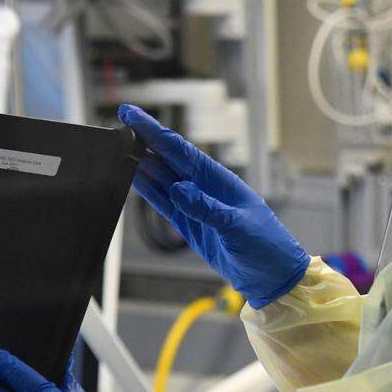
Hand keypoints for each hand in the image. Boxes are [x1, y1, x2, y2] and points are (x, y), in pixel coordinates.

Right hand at [120, 104, 309, 308]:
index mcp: (219, 180)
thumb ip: (207, 209)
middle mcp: (204, 188)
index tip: (132, 114)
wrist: (273, 277)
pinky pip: (164, 203)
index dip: (155, 131)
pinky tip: (133, 177)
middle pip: (168, 158)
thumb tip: (178, 189)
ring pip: (162, 178)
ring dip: (142, 163)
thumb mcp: (238, 227)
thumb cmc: (267, 248)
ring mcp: (195, 205)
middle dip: (144, 140)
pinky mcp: (190, 225)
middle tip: (119, 123)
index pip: (180, 149)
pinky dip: (148, 191)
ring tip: (118, 147)